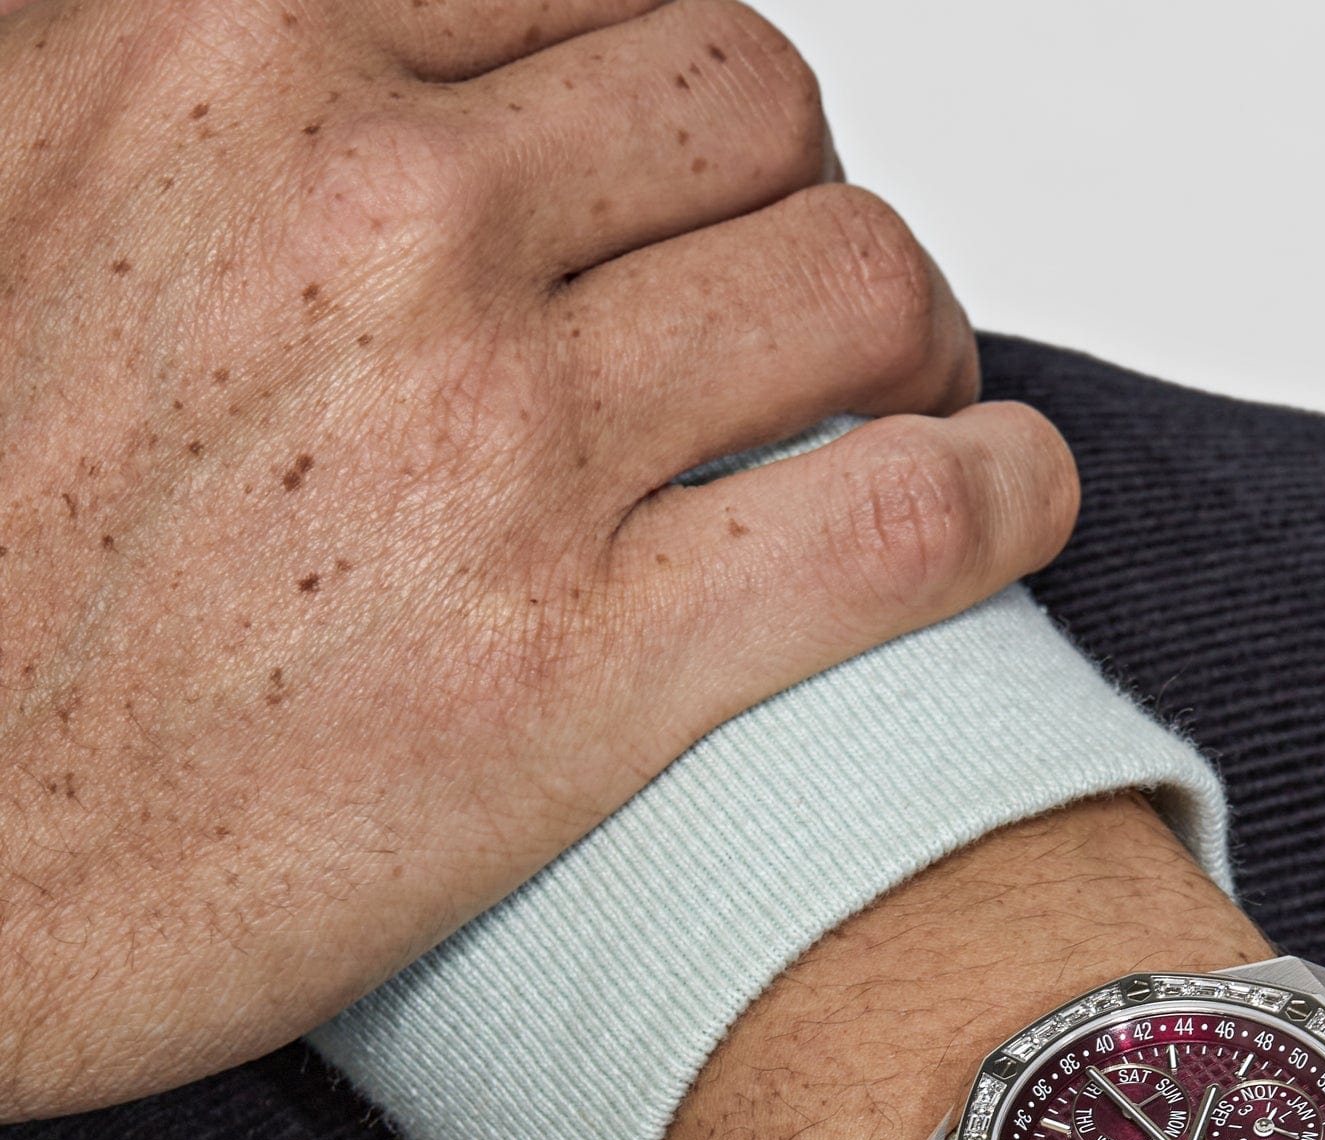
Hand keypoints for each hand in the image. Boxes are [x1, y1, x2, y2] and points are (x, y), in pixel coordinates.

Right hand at [0, 0, 1075, 1118]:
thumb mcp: (25, 186)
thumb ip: (200, 89)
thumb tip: (385, 61)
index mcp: (231, 56)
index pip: (606, 0)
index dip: (694, 112)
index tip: (704, 204)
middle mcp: (380, 213)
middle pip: (758, 115)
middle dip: (811, 208)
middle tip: (814, 322)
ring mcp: (493, 442)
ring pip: (863, 285)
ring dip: (926, 343)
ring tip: (905, 413)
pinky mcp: (579, 669)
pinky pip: (906, 515)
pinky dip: (1007, 492)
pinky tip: (1007, 501)